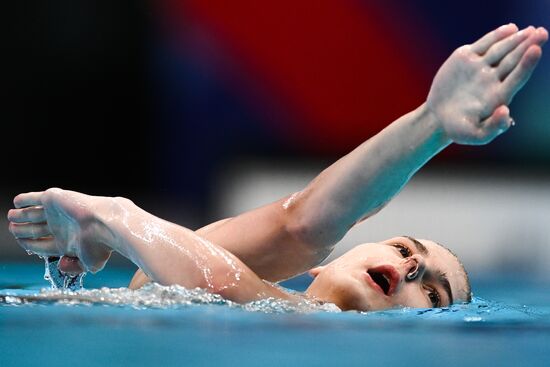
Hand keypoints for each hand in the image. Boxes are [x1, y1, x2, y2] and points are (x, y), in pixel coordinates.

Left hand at [7, 188, 112, 272]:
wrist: (105, 223)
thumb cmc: (100, 244)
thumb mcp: (89, 265)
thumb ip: (75, 268)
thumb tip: (62, 266)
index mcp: (66, 242)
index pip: (41, 244)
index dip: (29, 244)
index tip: (21, 242)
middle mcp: (60, 227)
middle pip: (35, 229)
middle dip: (22, 230)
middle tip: (12, 228)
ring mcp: (56, 212)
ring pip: (32, 214)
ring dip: (20, 216)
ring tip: (10, 217)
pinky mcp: (53, 199)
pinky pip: (34, 199)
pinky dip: (24, 200)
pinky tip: (16, 203)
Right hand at [426, 24, 547, 144]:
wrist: (437, 118)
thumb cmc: (458, 129)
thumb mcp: (475, 135)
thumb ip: (493, 128)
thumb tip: (506, 111)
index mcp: (498, 96)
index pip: (517, 77)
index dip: (527, 64)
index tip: (536, 50)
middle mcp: (493, 79)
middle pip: (513, 60)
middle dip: (528, 46)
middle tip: (541, 33)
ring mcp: (480, 67)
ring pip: (501, 49)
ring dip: (516, 39)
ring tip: (530, 30)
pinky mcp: (466, 58)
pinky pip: (484, 44)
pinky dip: (497, 36)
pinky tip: (511, 28)